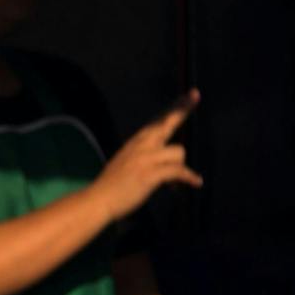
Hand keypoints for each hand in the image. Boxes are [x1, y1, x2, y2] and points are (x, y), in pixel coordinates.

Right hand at [91, 90, 202, 221]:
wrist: (98, 200)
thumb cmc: (112, 186)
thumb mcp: (127, 163)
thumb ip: (146, 156)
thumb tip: (170, 161)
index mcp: (136, 142)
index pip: (158, 121)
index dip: (175, 107)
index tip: (191, 94)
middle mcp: (141, 145)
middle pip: (167, 122)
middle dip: (182, 109)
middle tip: (195, 94)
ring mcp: (145, 158)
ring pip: (178, 152)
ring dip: (180, 166)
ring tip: (173, 182)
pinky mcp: (150, 173)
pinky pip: (178, 171)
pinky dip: (189, 178)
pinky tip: (196, 182)